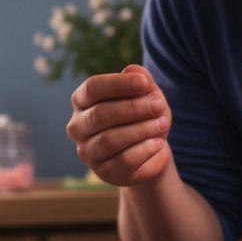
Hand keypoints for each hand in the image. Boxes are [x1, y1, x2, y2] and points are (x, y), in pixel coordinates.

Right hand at [66, 64, 172, 185]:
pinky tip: (159, 143)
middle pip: (100, 114)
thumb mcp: (147, 95)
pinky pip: (122, 160)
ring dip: (141, 129)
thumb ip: (141, 81)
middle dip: (134, 108)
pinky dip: (144, 150)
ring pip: (110, 139)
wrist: (151, 152)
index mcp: (82, 101)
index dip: (118, 83)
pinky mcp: (103, 172)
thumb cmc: (143, 117)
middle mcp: (78, 126)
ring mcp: (87, 151)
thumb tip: (132, 69)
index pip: (92, 88)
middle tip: (159, 105)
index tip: (144, 83)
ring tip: (163, 124)